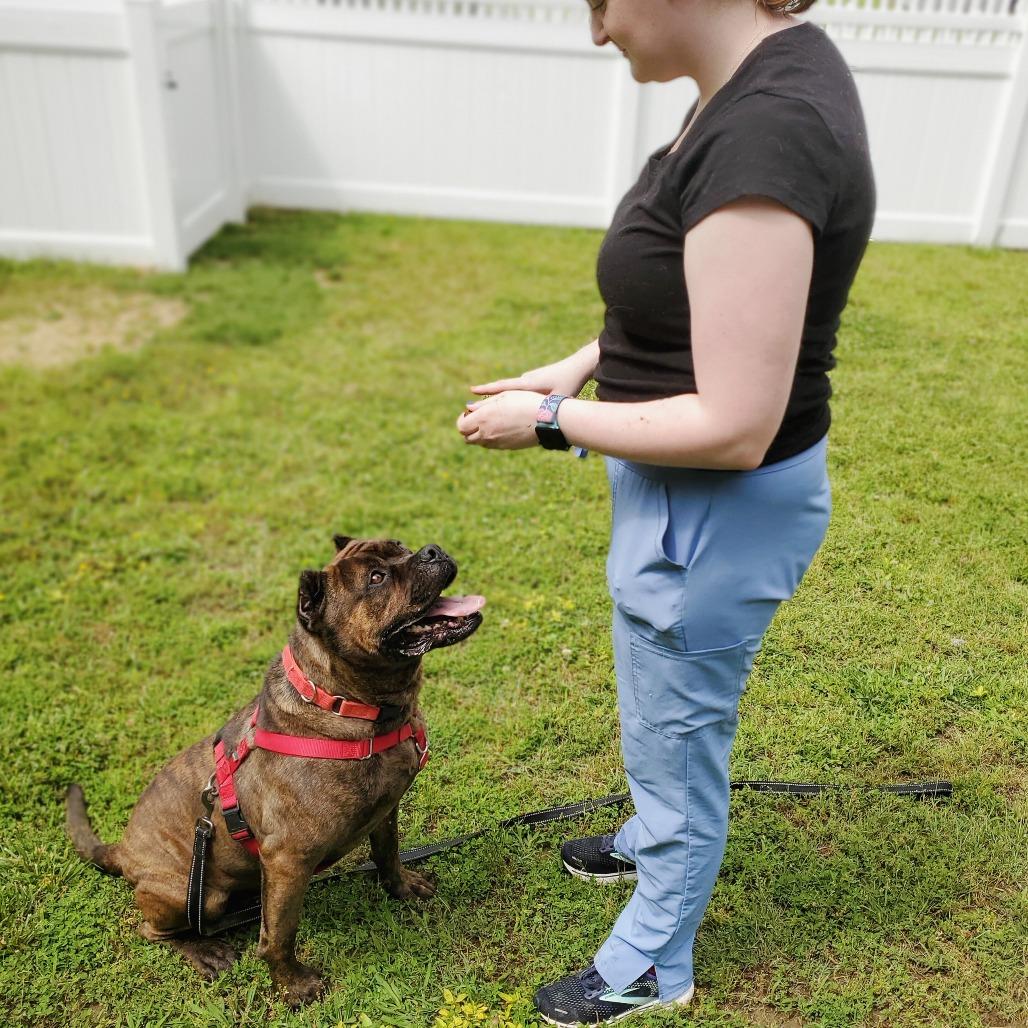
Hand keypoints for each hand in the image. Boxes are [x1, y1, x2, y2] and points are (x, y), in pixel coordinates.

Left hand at [456, 390, 541, 449]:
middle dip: (468, 428)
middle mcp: (487, 433)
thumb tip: (468, 408)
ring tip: (491, 422)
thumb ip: (482, 404)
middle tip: (477, 419)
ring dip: (479, 434)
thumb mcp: (503, 396)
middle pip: (467, 438)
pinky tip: (501, 427)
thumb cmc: (525, 402)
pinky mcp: (506, 447)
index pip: (461, 426)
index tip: (469, 413)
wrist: (545, 419)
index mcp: (484, 418)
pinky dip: (490, 438)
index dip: (462, 419)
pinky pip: (491, 445)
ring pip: (479, 443)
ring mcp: (497, 443)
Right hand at [469, 354, 590, 399]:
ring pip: (510, 390)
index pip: (503, 387)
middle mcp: (525, 379)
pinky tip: (509, 406)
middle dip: (487, 397)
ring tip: (486, 409)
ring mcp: (529, 378)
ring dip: (498, 398)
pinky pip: (518, 390)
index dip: (487, 390)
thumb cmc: (569, 384)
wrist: (578, 366)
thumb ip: (544, 407)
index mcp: (528, 384)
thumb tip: (535, 420)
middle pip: (502, 389)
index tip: (471, 390)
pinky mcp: (535, 379)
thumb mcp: (557, 399)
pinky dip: (510, 397)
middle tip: (470, 405)